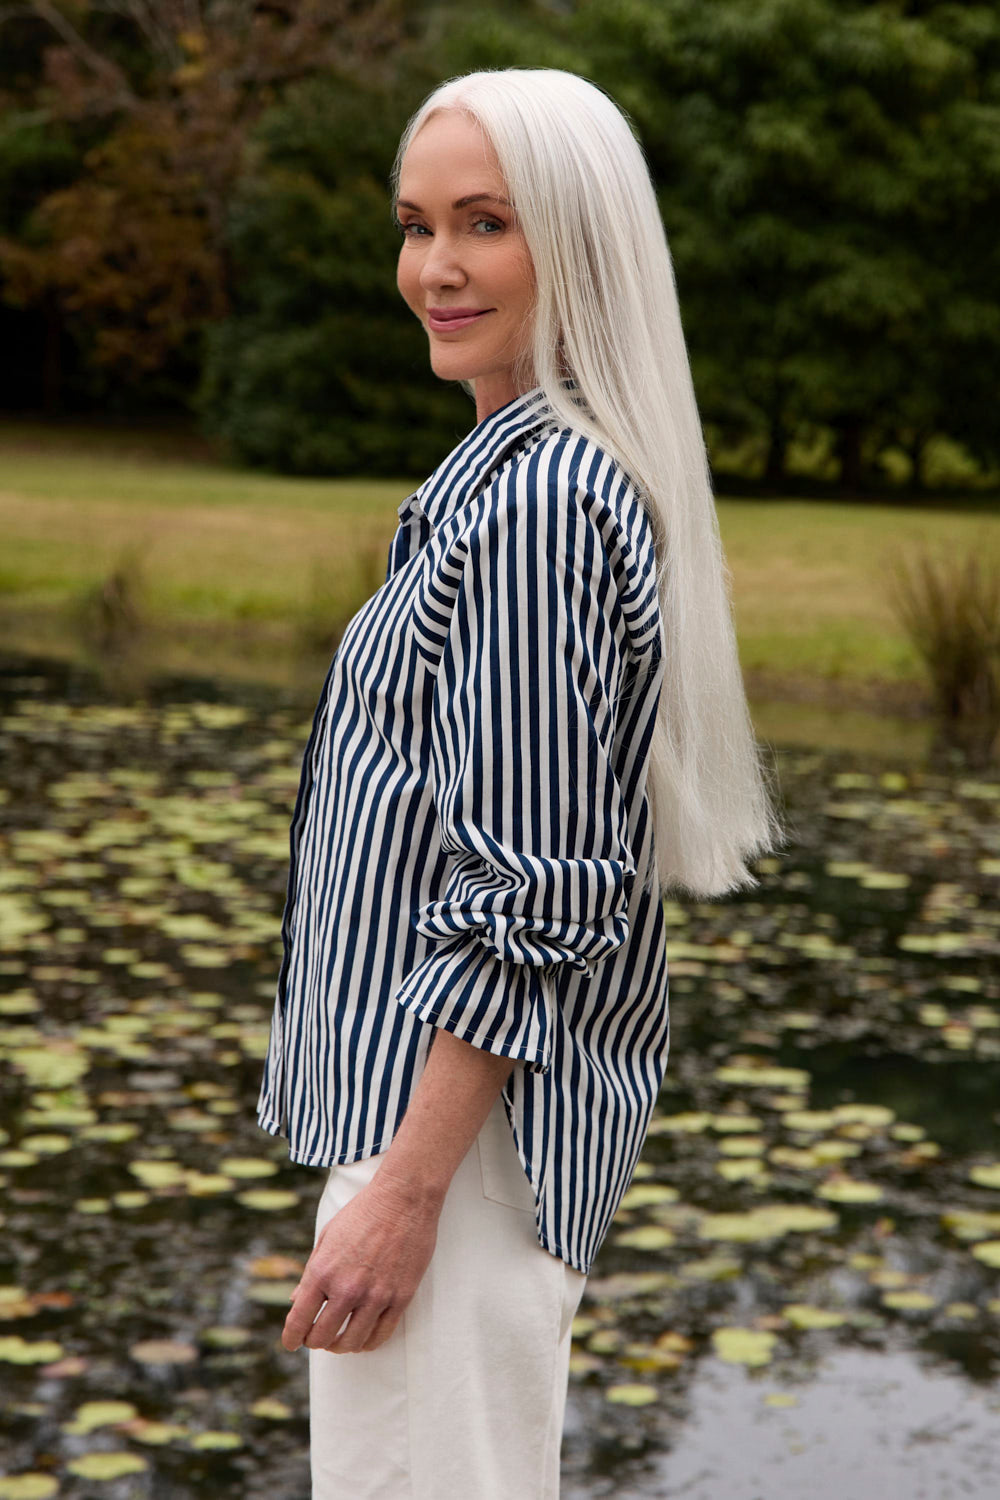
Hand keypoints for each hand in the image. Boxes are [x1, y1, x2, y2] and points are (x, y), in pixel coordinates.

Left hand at [281, 1171, 440, 1353]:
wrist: (403, 1198)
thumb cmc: (363, 1213)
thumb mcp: (327, 1237)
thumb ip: (311, 1273)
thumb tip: (296, 1300)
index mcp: (322, 1271)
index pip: (299, 1320)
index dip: (291, 1337)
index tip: (291, 1343)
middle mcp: (347, 1288)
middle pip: (323, 1337)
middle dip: (315, 1342)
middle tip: (316, 1338)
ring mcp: (375, 1295)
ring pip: (352, 1342)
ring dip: (341, 1346)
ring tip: (339, 1340)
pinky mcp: (400, 1297)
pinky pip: (381, 1335)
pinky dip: (368, 1342)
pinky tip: (362, 1337)